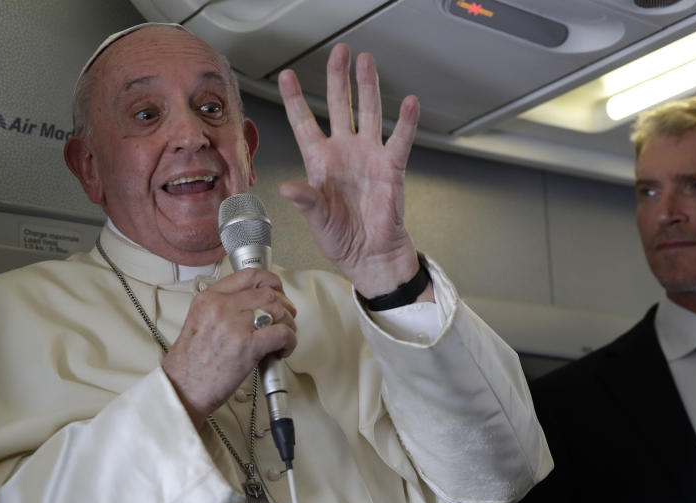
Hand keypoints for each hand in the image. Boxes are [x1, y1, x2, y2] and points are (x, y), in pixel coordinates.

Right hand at [161, 269, 296, 426]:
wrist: (182, 388)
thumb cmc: (191, 363)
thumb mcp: (201, 322)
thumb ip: (224, 309)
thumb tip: (257, 307)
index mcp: (209, 298)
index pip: (250, 276)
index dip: (271, 282)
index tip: (278, 292)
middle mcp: (221, 306)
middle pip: (269, 293)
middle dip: (285, 307)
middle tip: (285, 320)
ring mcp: (234, 325)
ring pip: (279, 310)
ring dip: (289, 325)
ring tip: (284, 339)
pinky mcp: (247, 346)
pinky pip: (282, 333)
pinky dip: (290, 341)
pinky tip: (282, 351)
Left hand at [278, 43, 429, 300]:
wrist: (369, 256)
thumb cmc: (341, 239)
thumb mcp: (316, 220)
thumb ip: (305, 200)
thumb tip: (287, 187)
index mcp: (319, 163)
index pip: (304, 123)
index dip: (295, 100)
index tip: (287, 76)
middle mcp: (344, 153)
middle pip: (340, 106)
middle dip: (338, 79)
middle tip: (339, 53)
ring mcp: (368, 157)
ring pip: (369, 113)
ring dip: (368, 88)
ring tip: (367, 62)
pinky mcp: (391, 168)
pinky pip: (399, 140)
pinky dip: (406, 122)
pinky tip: (408, 102)